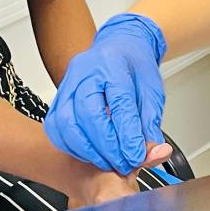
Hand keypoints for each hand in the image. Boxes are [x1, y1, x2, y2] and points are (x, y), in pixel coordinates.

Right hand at [45, 13, 167, 174]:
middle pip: (88, 114)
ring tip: (108, 161)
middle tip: (123, 163)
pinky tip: (89, 153)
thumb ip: (151, 122)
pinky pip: (56, 127)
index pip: (119, 103)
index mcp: (112, 63)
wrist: (119, 47)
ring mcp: (67, 83)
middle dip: (107, 147)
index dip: (128, 135)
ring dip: (88, 151)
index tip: (136, 156)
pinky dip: (72, 146)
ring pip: (67, 124)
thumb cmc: (134, 65)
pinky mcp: (57, 97)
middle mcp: (84, 71)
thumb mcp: (153, 90)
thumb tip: (153, 152)